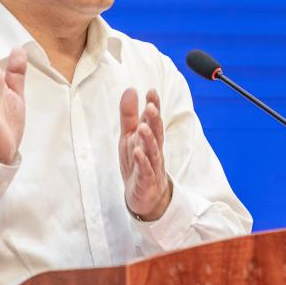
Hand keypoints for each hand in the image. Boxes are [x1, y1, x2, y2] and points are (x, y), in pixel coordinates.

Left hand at [119, 88, 171, 220]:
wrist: (144, 195)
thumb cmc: (138, 162)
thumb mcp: (129, 136)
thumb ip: (129, 114)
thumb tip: (131, 89)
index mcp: (150, 138)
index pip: (154, 119)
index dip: (154, 105)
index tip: (151, 91)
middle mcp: (154, 150)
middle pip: (156, 133)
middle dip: (154, 120)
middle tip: (151, 106)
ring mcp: (152, 166)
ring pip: (152, 151)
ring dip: (149, 139)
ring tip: (143, 127)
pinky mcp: (146, 181)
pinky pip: (146, 171)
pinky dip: (143, 162)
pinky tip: (138, 152)